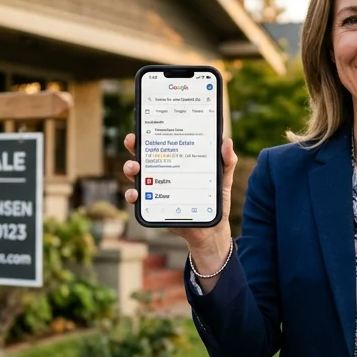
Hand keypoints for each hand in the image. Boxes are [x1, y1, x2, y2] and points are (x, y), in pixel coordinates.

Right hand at [121, 133, 237, 270]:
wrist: (212, 229)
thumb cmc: (215, 200)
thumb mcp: (223, 179)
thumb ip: (226, 161)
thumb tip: (227, 141)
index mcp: (178, 162)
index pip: (162, 144)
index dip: (150, 134)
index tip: (143, 127)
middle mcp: (163, 173)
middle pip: (143, 156)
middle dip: (134, 146)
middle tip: (133, 142)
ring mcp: (156, 190)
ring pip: (136, 176)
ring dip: (130, 169)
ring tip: (135, 168)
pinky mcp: (154, 206)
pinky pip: (138, 200)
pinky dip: (132, 195)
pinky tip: (135, 193)